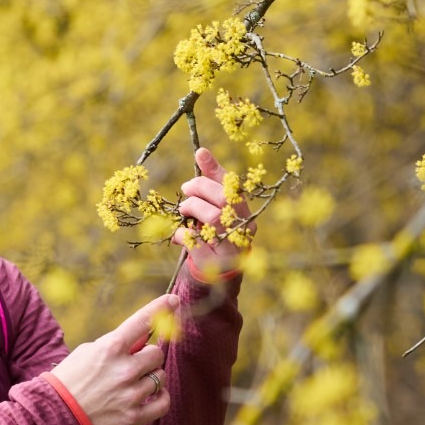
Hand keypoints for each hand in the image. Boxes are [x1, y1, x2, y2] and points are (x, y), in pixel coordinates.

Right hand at [49, 294, 179, 424]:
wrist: (55, 415)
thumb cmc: (70, 379)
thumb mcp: (87, 352)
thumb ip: (116, 345)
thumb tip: (143, 339)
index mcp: (110, 348)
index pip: (142, 322)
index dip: (160, 308)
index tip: (173, 300)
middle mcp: (124, 369)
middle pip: (157, 353)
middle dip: (148, 357)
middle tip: (134, 364)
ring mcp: (130, 394)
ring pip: (160, 377)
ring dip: (151, 378)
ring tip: (132, 384)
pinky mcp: (133, 416)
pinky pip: (163, 402)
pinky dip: (160, 398)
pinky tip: (150, 396)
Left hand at [171, 147, 252, 277]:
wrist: (223, 271)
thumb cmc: (218, 233)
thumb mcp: (216, 207)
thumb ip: (210, 185)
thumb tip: (201, 152)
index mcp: (244, 210)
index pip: (231, 185)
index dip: (215, 167)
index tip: (200, 153)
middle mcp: (243, 226)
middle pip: (223, 199)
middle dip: (200, 189)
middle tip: (186, 189)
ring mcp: (232, 244)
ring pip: (214, 217)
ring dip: (193, 208)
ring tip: (184, 209)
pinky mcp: (217, 261)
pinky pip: (197, 242)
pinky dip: (184, 234)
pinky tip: (180, 233)